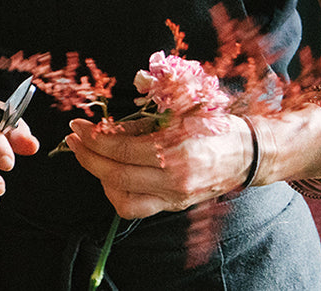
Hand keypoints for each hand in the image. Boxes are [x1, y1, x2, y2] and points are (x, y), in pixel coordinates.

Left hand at [64, 115, 252, 218]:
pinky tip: (110, 175)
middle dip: (87, 155)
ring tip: (90, 155)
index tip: (77, 125)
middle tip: (74, 138)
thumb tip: (105, 126)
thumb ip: (142, 120)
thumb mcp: (179, 112)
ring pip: (121, 197)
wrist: (246, 153)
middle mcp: (174, 178)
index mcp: (176, 150)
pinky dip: (116, 193)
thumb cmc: (212, 126)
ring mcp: (174, 196)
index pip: (121, 149)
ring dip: (98, 176)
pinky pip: (134, 208)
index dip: (93, 137)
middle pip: (115, 173)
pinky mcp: (173, 206)